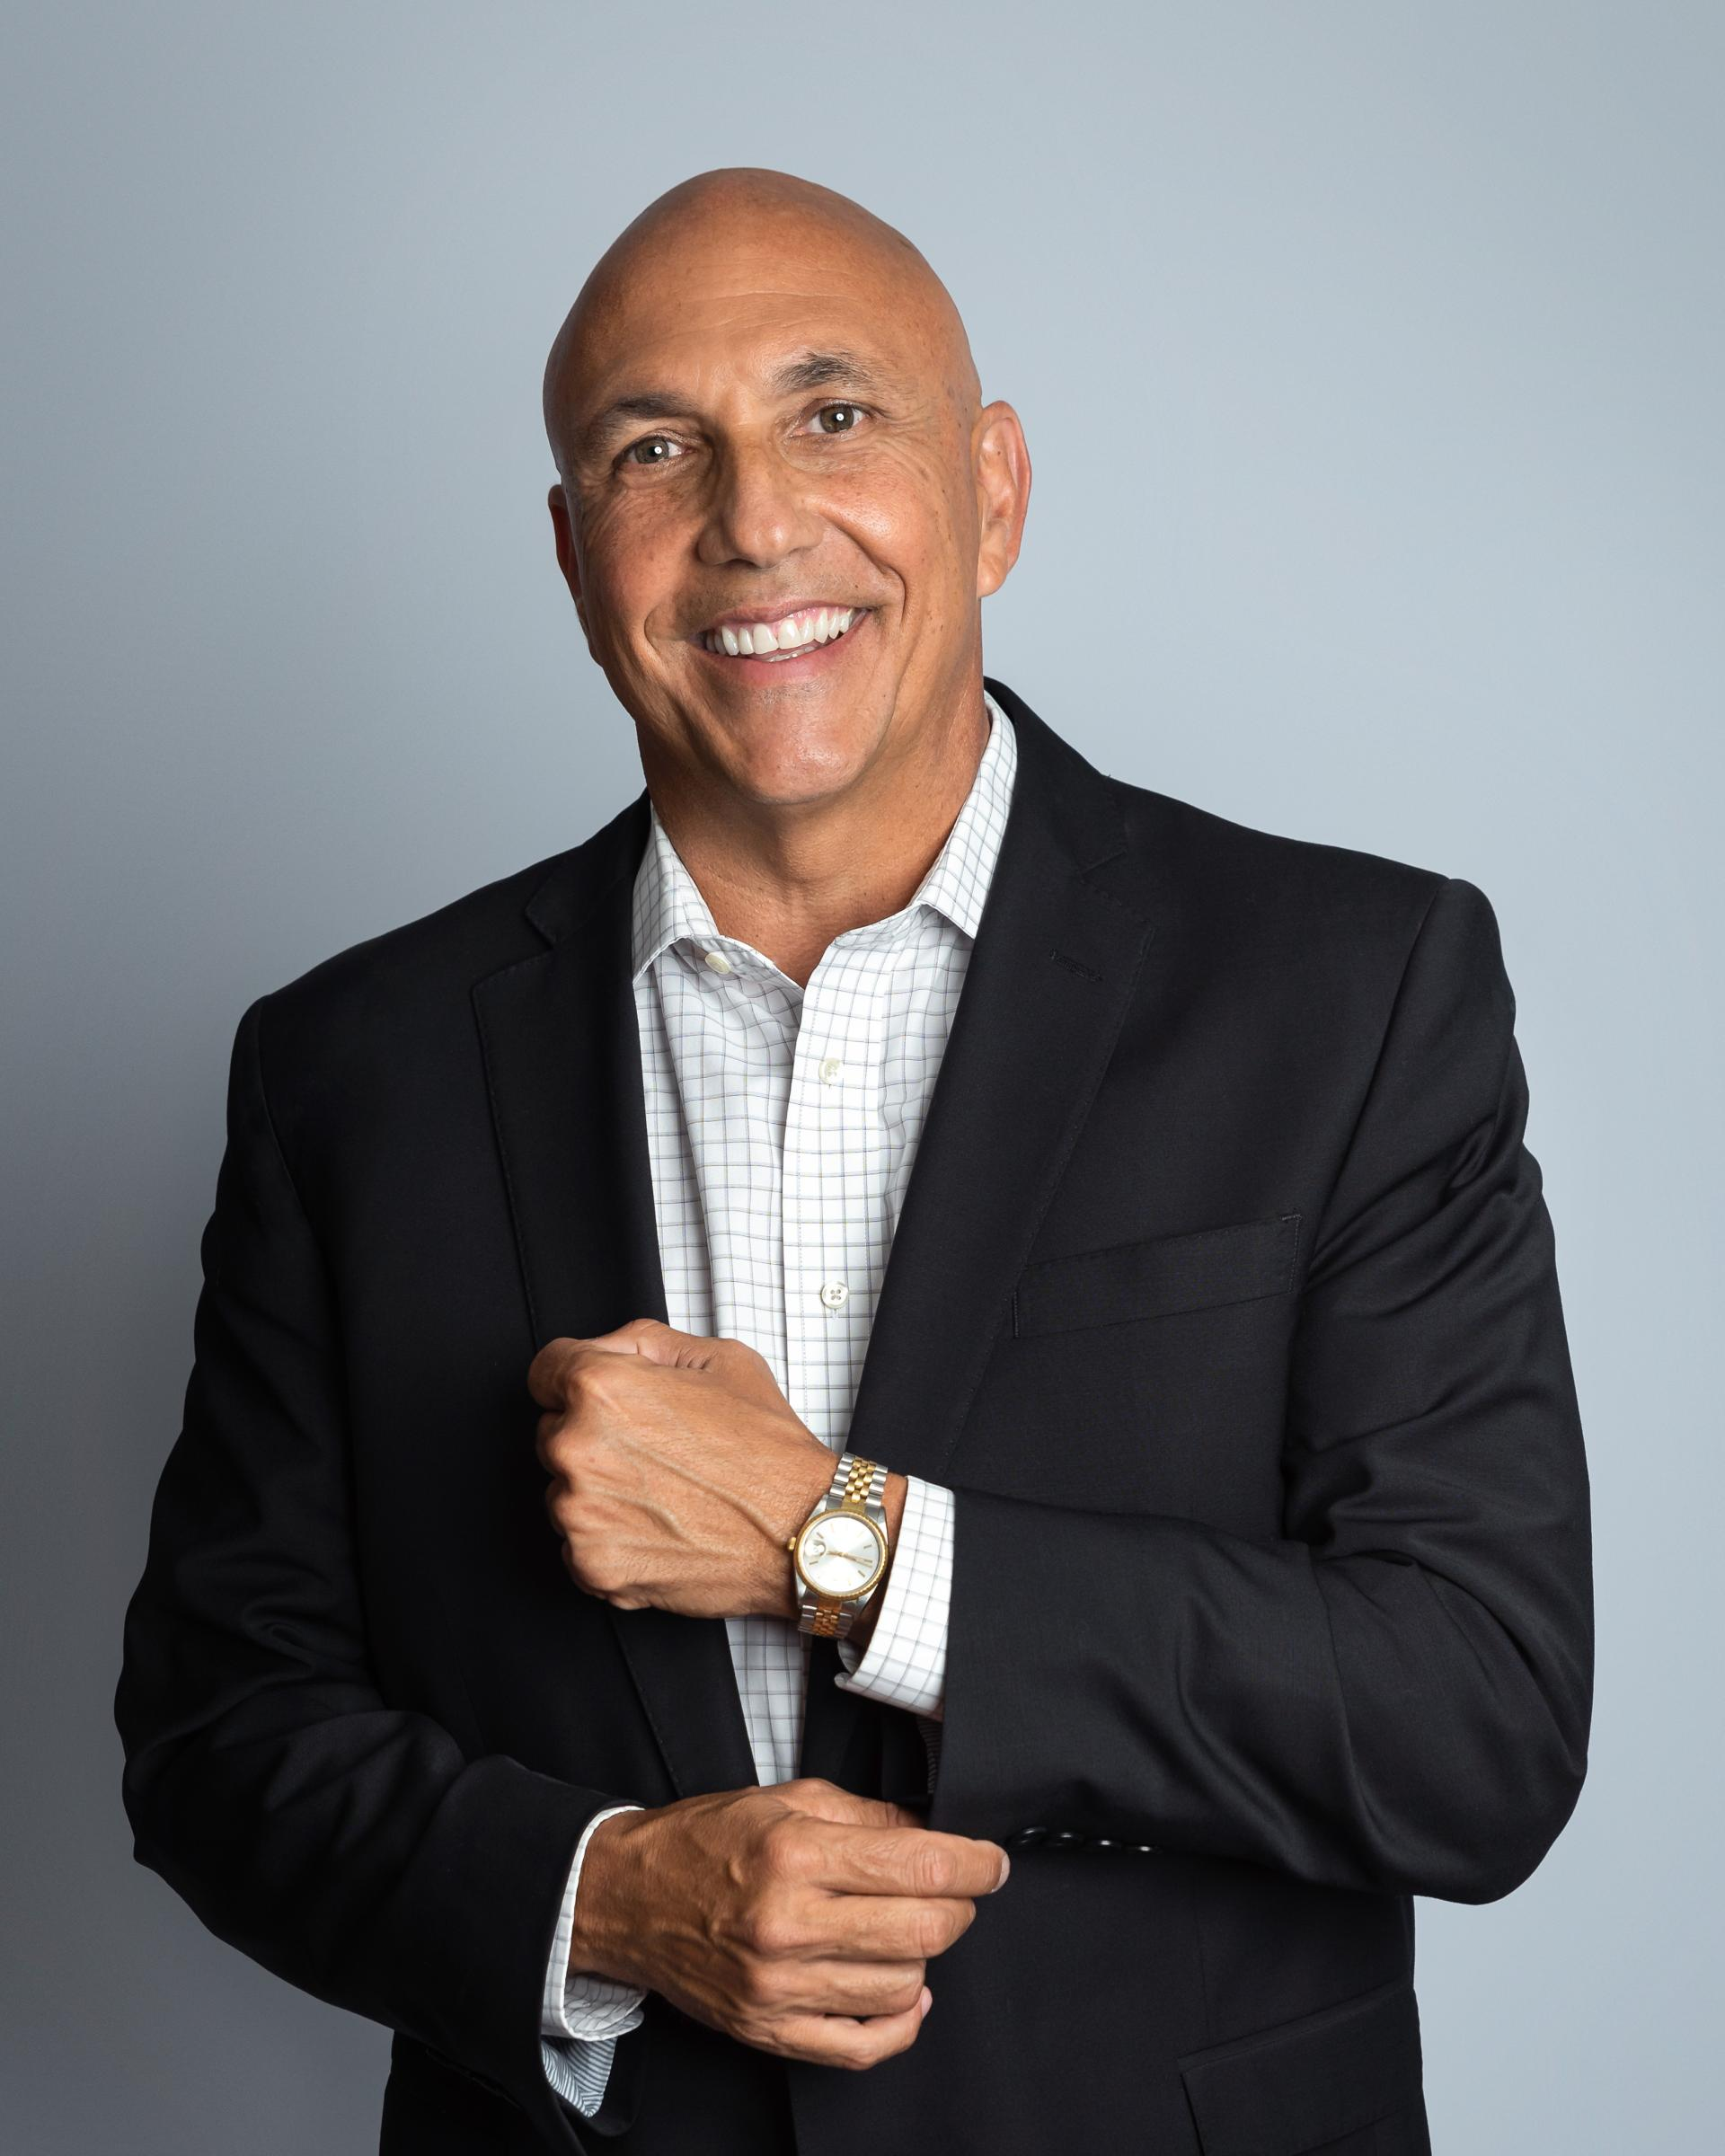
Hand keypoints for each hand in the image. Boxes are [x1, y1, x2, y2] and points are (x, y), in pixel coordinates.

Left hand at [530, 1318, 859, 1619]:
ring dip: (599, 1491)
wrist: (801, 1532)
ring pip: (565, 1491)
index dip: (575, 1376)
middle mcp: (578, 1449)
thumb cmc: (767, 1451)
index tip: (597, 1396)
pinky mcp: (591, 1565)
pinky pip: (578, 1543)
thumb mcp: (721, 1359)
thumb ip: (644, 1341)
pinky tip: (659, 1527)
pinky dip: (610, 1539)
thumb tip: (606, 1348)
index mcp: (601, 1389)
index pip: (545, 1370)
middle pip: (552, 1432)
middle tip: (655, 1450)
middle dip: (593, 1436)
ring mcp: (580, 1513)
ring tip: (664, 1492)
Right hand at [569, 1779, 1008, 2068]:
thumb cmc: (705, 1842)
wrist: (627, 1898)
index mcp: (796, 1853)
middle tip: (958, 1890)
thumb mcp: (787, 1799)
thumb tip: (933, 1834)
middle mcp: (789, 1923)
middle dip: (960, 1907)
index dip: (976, 1866)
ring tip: (905, 1929)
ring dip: (924, 1956)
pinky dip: (900, 2024)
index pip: (921, 1867)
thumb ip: (867, 1816)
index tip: (992, 1863)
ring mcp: (779, 1986)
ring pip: (903, 1986)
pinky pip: (862, 2047)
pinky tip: (906, 1994)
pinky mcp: (769, 2030)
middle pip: (924, 1930)